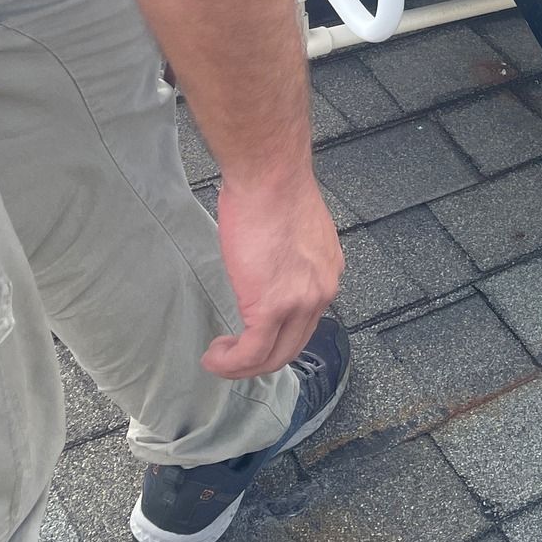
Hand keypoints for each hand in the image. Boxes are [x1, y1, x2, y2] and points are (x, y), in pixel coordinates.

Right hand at [203, 172, 343, 378]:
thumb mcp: (292, 232)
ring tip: (219, 359)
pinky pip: (252, 353)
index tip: (252, 337)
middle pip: (293, 345)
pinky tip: (215, 357)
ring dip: (242, 366)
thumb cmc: (273, 189)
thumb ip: (287, 258)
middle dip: (260, 360)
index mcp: (327, 272)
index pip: (307, 320)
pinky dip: (231, 363)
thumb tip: (266, 269)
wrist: (269, 176)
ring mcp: (300, 302)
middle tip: (232, 358)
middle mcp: (322, 291)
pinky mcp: (271, 307)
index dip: (278, 335)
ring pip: (273, 356)